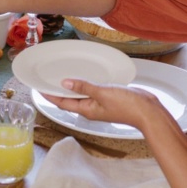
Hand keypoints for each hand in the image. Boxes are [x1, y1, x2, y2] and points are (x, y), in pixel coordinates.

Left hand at [43, 79, 163, 129]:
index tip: (39, 88)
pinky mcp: (108, 98)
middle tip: (47, 79)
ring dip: (71, 86)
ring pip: (81, 95)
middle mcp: (91, 108)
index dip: (50, 95)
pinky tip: (85, 76)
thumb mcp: (102, 93)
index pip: (62, 102)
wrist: (147, 111)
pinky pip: (92, 91)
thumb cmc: (126, 105)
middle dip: (58, 90)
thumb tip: (65, 82)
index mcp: (86, 110)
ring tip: (61, 76)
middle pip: (69, 99)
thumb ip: (84, 87)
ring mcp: (100, 104)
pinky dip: (85, 84)